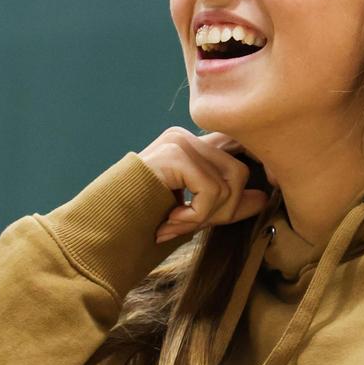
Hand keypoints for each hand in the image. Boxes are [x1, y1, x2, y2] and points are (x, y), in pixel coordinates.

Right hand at [135, 128, 268, 242]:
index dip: (246, 186)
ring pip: (230, 182)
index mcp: (190, 146)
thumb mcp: (193, 213)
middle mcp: (186, 136)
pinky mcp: (174, 154)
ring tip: (174, 225)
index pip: (238, 159)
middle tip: (188, 226)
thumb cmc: (140, 222)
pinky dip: (194, 216)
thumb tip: (262, 198)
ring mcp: (179, 141)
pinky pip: (212, 190)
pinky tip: (168, 223)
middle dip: (223, 210)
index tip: (233, 211)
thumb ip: (225, 203)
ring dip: (206, 216)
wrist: (101, 228)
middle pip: (240, 172)